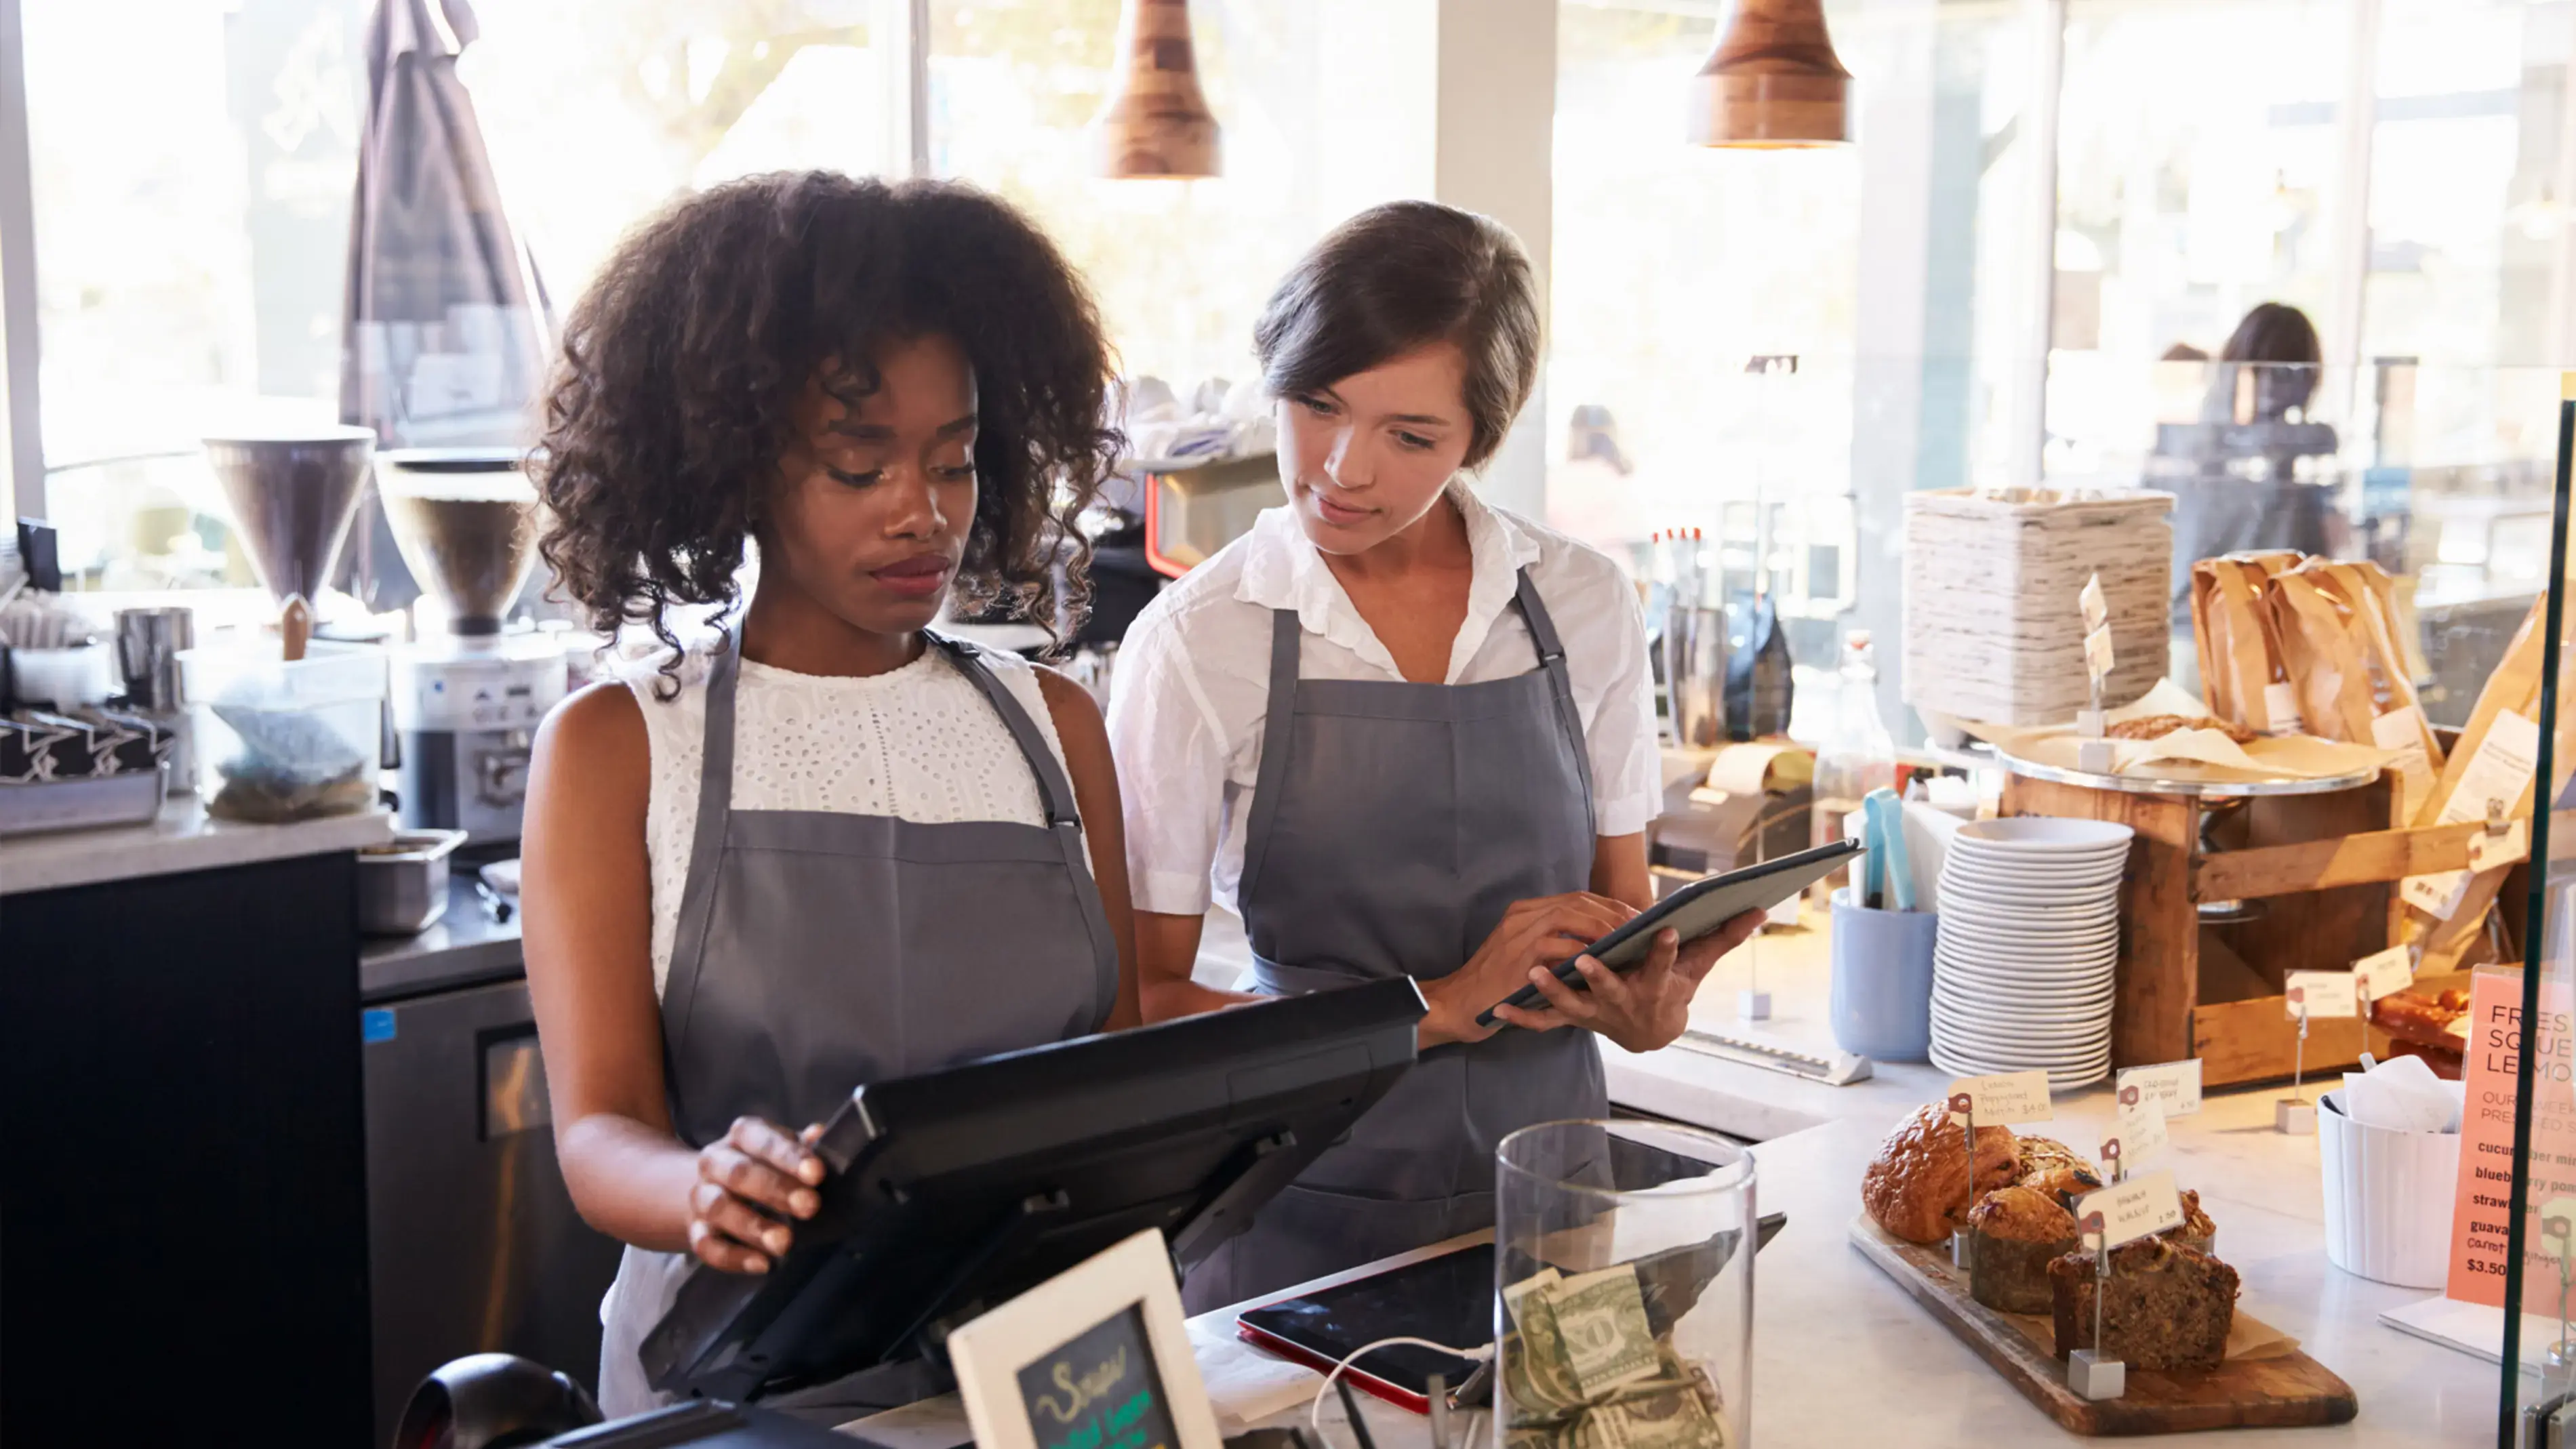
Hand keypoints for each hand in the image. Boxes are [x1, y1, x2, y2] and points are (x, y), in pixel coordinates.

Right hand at [686, 1116, 824, 1273]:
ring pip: (718, 1208)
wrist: (715, 1186)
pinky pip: (705, 1245)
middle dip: (775, 1189)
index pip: (761, 1138)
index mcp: (741, 1135)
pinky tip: (763, 1264)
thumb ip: (803, 1146)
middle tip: (810, 1207)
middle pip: (738, 1173)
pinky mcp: (695, 1229)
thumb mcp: (784, 1151)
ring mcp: (701, 1195)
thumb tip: (819, 1133)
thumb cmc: (765, 1166)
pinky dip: (733, 1257)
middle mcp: (715, 1161)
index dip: (789, 1155)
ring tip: (784, 1243)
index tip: (817, 1174)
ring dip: (753, 1227)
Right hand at [1418, 892, 1637, 1047]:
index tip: (1634, 917)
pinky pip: (1560, 945)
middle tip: (1640, 926)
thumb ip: (1553, 942)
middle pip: (1578, 901)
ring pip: (1571, 915)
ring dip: (1603, 926)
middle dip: (1612, 912)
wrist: (1460, 1004)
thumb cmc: (1496, 984)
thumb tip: (1596, 940)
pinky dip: (1585, 949)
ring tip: (1628, 940)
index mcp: (1525, 911)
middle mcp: (1523, 915)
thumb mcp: (1524, 954)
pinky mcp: (1521, 956)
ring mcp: (1520, 933)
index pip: (1576, 898)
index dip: (1608, 905)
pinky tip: (1606, 959)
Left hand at [1492, 909, 1762, 1053]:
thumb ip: (1723, 937)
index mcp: (1655, 986)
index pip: (1663, 966)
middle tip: (1584, 959)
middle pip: (1611, 990)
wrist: (1651, 1032)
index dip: (1664, 950)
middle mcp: (1623, 1002)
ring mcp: (1595, 1013)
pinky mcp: (1574, 1019)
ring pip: (1573, 1005)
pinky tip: (1499, 1011)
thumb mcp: (1699, 966)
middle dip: (1599, 976)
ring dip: (1553, 992)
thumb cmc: (1675, 990)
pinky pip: (1545, 1023)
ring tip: (1534, 973)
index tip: (1664, 930)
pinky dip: (1522, 1019)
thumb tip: (1758, 909)